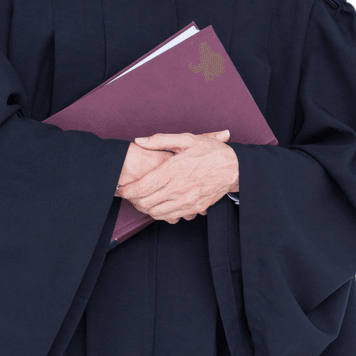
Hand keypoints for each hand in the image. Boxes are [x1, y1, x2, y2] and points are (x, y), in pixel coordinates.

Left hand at [118, 130, 238, 223]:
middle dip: (132, 200)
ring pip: (156, 212)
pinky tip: (157, 204)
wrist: (235, 168)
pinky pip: (170, 216)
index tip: (120, 188)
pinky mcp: (194, 208)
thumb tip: (139, 141)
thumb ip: (160, 140)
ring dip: (144, 208)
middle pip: (145, 202)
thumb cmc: (211, 152)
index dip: (127, 190)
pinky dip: (159, 213)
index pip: (142, 186)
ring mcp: (187, 200)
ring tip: (140, 200)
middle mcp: (179, 187)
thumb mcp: (187, 139)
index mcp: (174, 169)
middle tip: (127, 194)